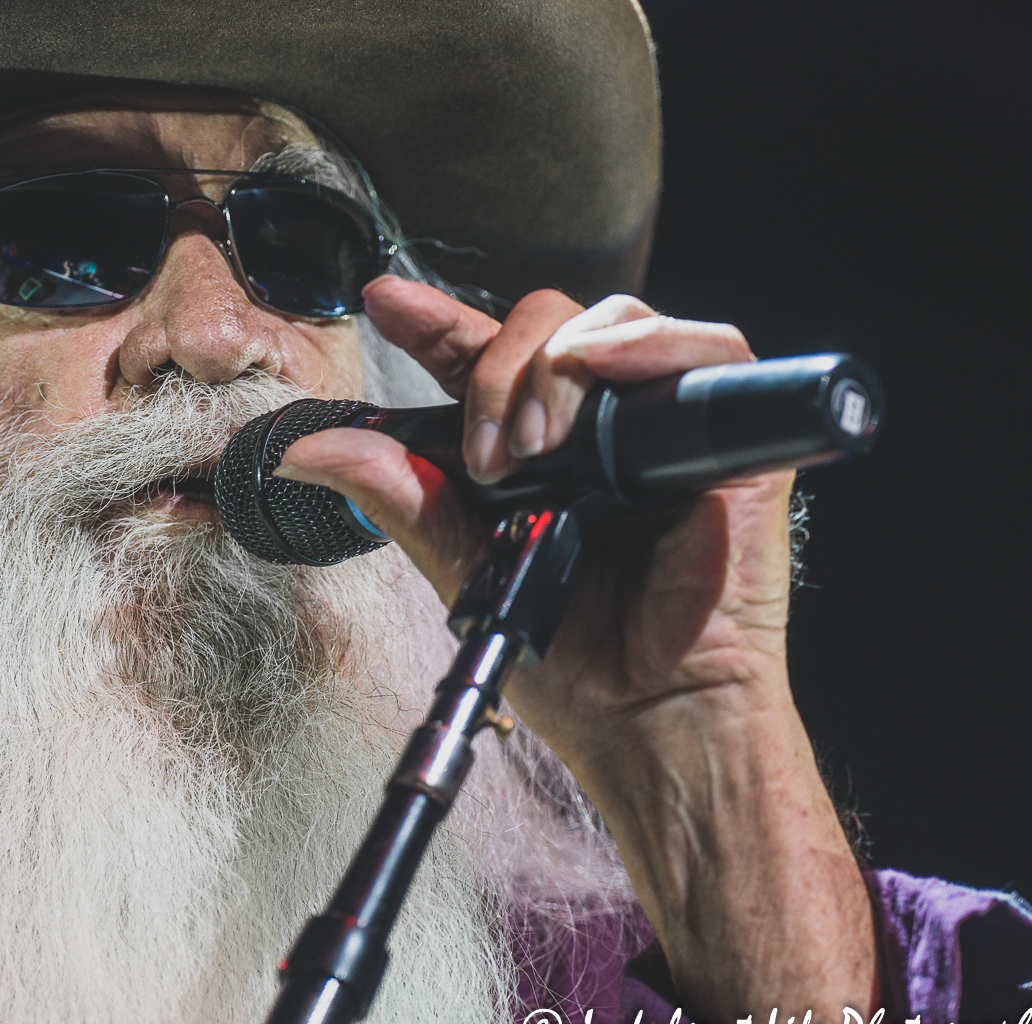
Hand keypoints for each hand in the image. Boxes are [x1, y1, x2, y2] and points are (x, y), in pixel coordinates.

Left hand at [275, 276, 876, 1023]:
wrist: (645, 716)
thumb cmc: (569, 656)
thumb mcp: (462, 565)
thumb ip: (397, 495)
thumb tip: (305, 452)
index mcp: (529, 449)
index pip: (479, 359)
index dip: (434, 321)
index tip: (383, 300)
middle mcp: (594, 426)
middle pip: (545, 325)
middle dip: (500, 365)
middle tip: (482, 448)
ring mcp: (659, 426)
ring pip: (614, 323)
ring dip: (557, 363)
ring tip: (530, 441)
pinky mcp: (726, 438)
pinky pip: (707, 349)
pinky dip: (650, 343)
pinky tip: (603, 367)